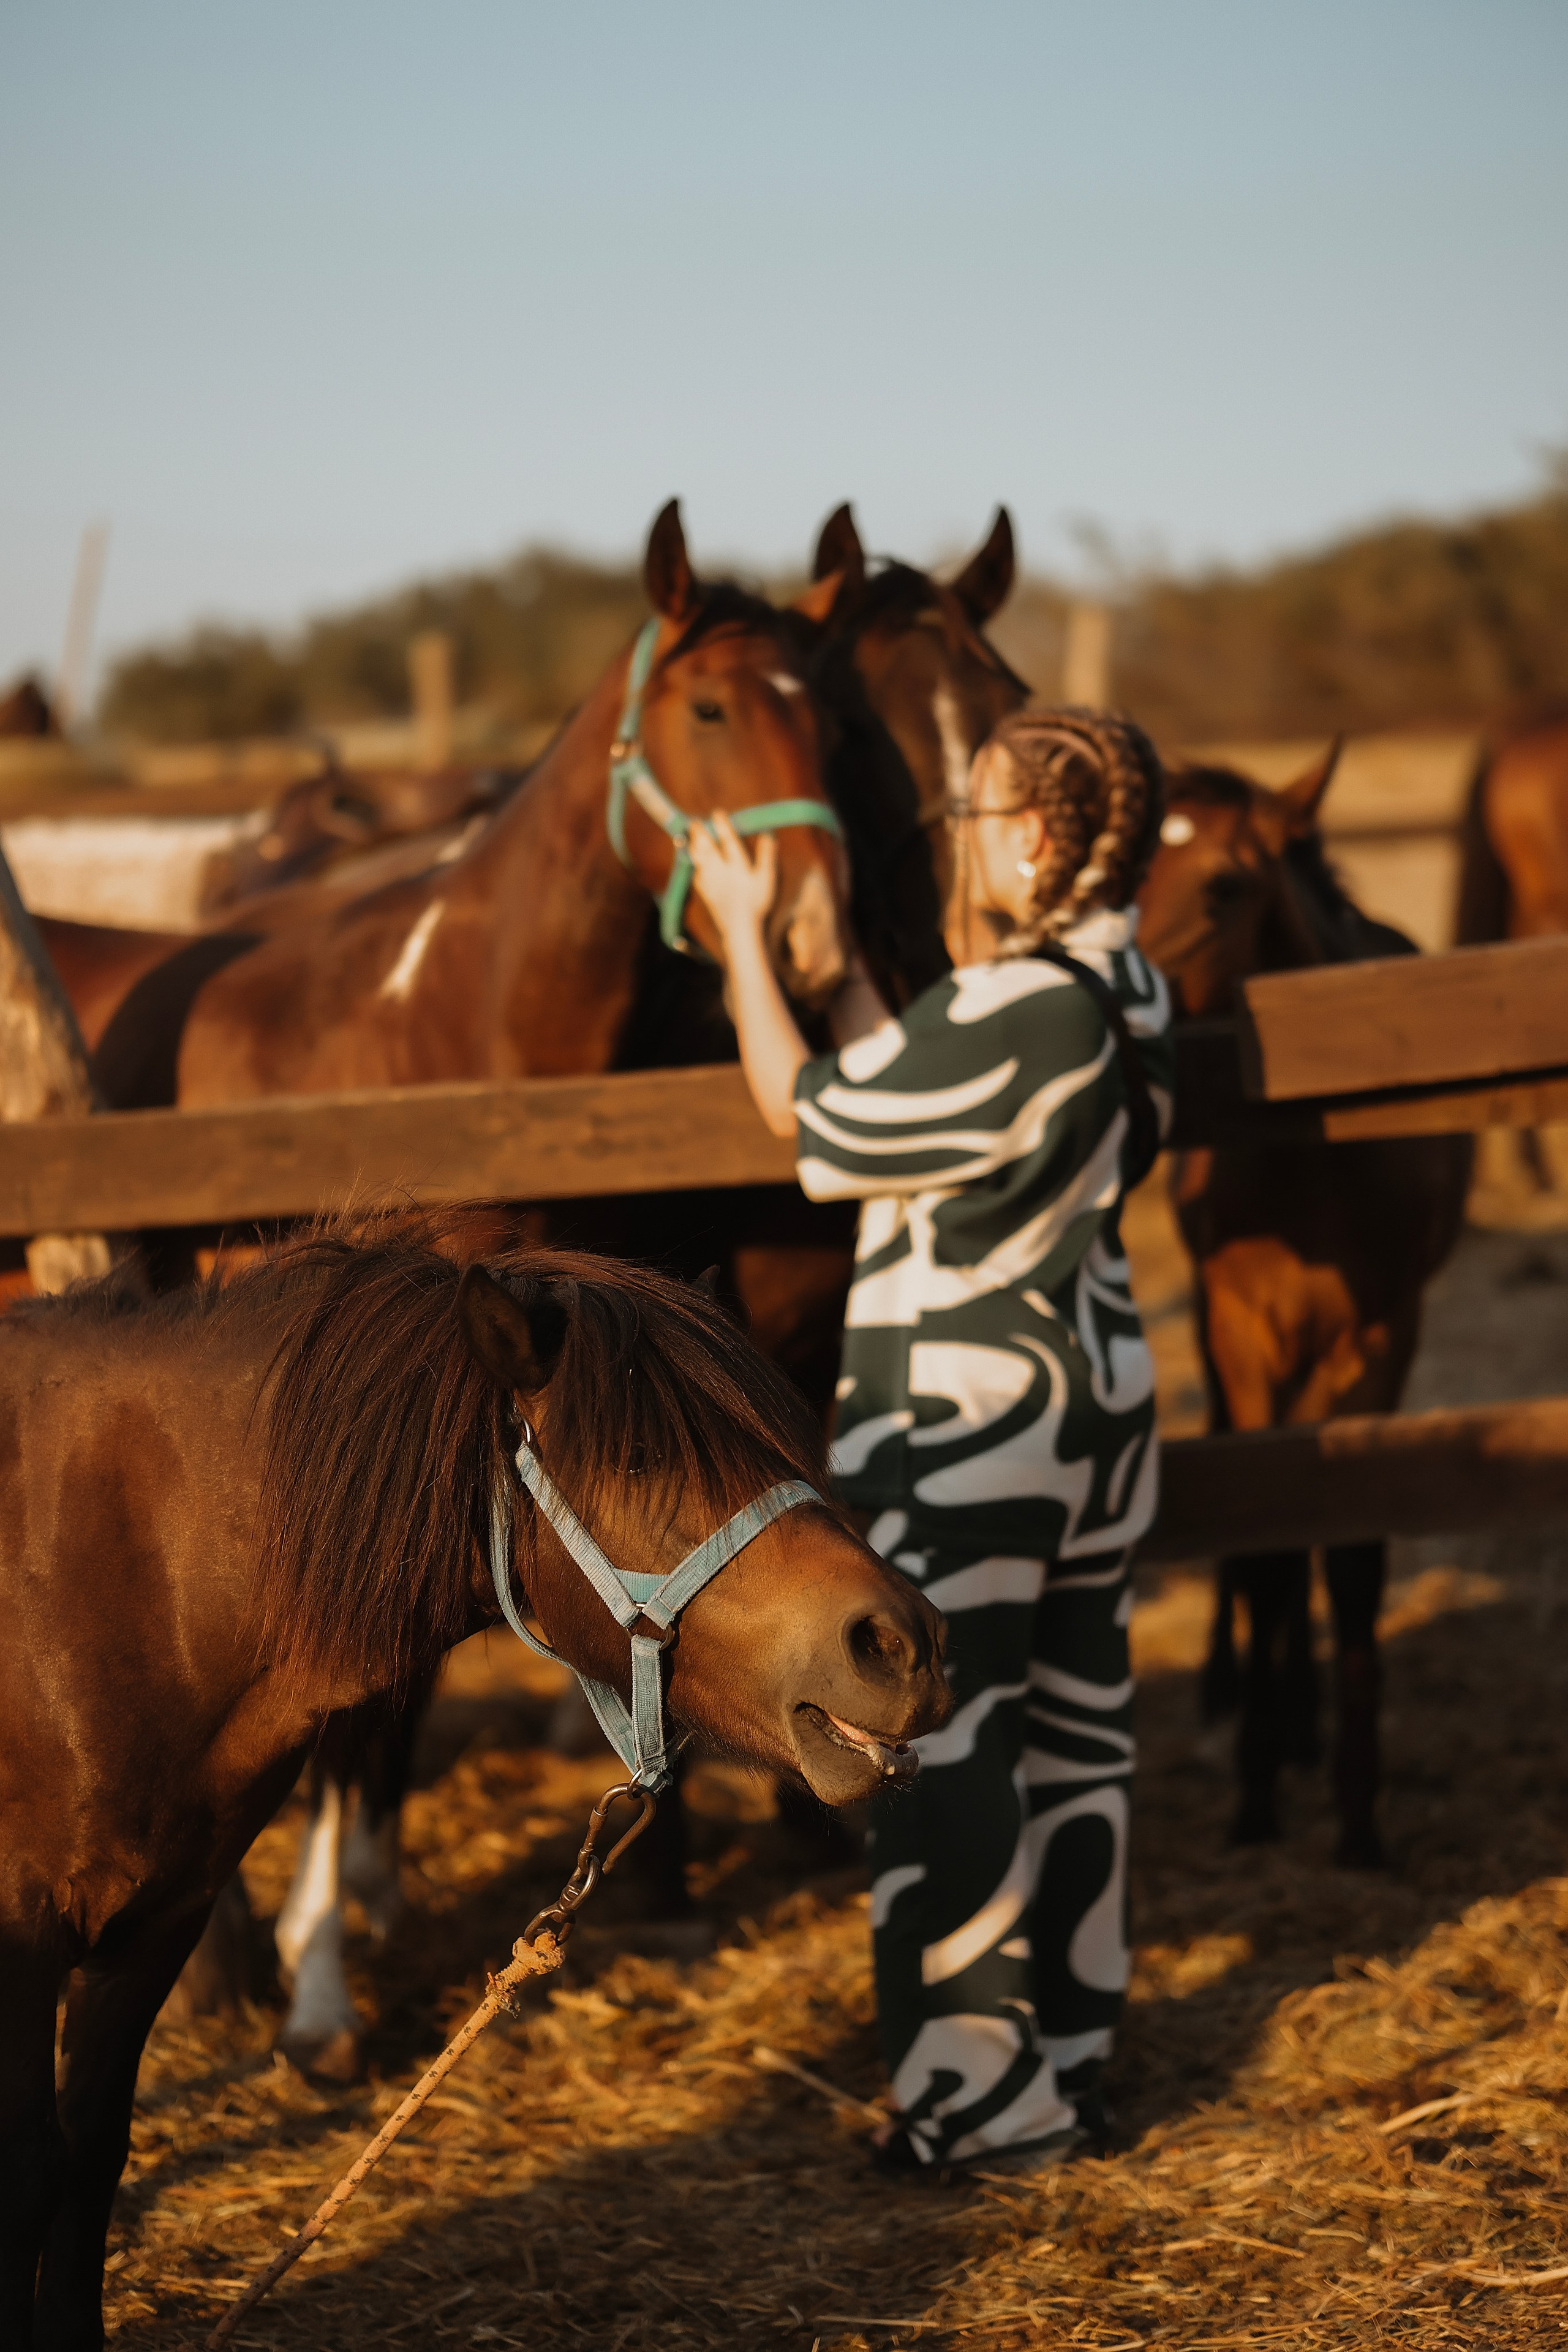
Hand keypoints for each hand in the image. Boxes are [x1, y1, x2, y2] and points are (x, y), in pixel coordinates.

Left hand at [687, 812, 777, 943]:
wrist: (740, 928)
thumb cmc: (757, 903)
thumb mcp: (767, 879)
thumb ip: (767, 857)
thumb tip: (768, 835)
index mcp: (736, 864)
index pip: (728, 840)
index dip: (722, 825)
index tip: (717, 813)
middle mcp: (721, 871)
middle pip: (707, 848)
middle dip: (700, 833)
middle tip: (693, 821)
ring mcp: (712, 883)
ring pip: (699, 860)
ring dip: (694, 847)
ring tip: (689, 838)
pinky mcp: (707, 895)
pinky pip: (697, 877)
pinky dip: (694, 867)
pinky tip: (693, 866)